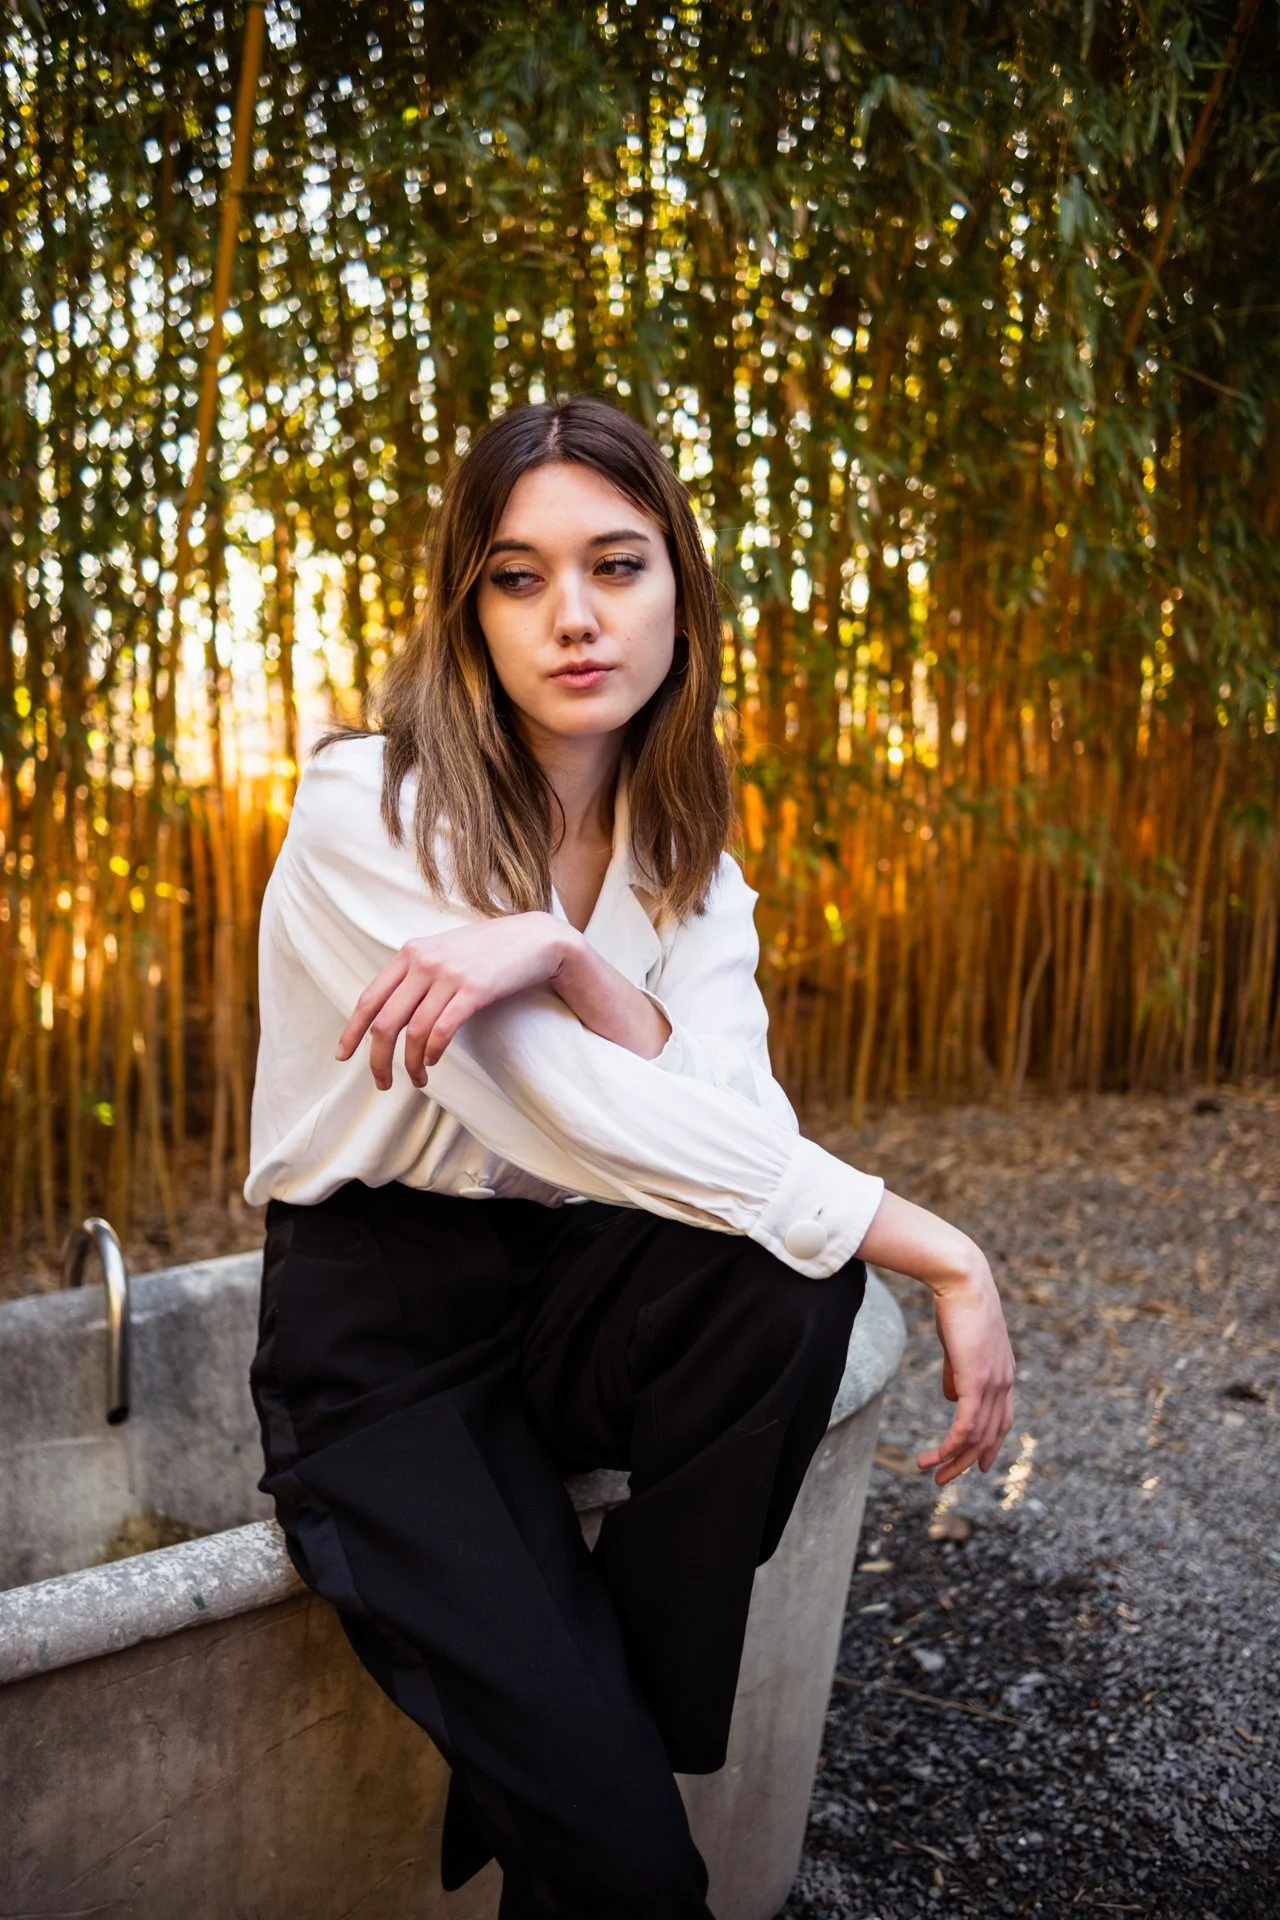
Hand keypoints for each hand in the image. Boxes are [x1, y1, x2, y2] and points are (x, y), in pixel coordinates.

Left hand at [336, 911, 569, 1090]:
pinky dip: (432, 1052)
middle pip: (384, 1021)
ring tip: (417, 1079)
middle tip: (381, 1083)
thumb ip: (418, 972)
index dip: (352, 1031)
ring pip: (412, 1032)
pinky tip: (434, 1062)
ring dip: (410, 1064)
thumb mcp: (444, 951)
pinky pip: (441, 1030)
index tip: (343, 1056)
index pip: (369, 998)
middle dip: (377, 1059)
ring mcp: (448, 975)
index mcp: (410, 953)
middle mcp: (423, 962)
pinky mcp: (473, 989)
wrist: (535, 938)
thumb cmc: (489, 950)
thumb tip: (392, 1011)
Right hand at [916, 1261, 1016, 1486]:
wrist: (963, 1280)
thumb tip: (951, 1398)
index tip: (978, 1466)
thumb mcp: (959, 1345)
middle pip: (991, 1436)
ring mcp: (994, 1384)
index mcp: (1003, 1374)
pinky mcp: (977, 1382)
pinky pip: (966, 1426)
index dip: (990, 1446)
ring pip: (977, 1437)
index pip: (1002, 1420)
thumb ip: (958, 1373)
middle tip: (945, 1480)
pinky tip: (933, 1457)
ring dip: (952, 1459)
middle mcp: (1004, 1383)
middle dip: (968, 1462)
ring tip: (930, 1472)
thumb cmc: (957, 1306)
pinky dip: (950, 1446)